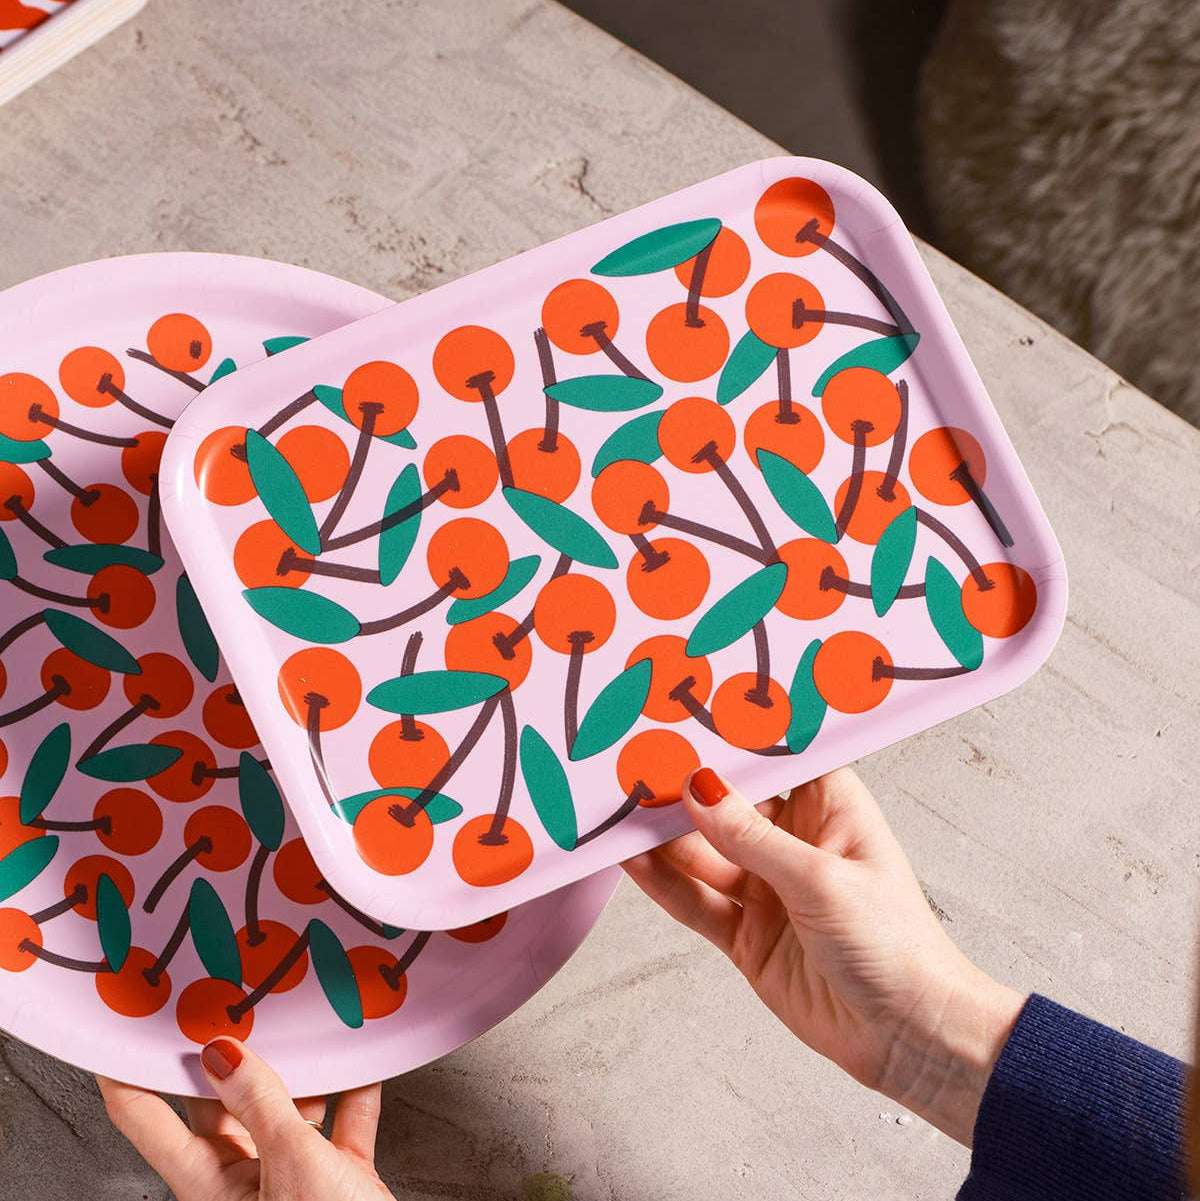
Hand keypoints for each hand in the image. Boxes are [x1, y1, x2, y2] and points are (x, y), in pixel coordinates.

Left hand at [98, 1038, 394, 1199]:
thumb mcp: (293, 1163)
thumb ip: (261, 1104)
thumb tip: (221, 1054)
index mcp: (210, 1186)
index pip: (148, 1119)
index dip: (128, 1071)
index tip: (119, 1025)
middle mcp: (244, 1181)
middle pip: (221, 1105)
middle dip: (223, 1055)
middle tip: (219, 1000)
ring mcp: (292, 1179)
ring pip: (285, 1108)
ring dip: (301, 1069)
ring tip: (301, 1022)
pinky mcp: (339, 1179)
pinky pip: (341, 1123)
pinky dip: (353, 1091)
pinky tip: (361, 1061)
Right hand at [623, 767, 1024, 1145]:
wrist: (909, 1037)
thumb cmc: (897, 947)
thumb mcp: (821, 879)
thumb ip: (752, 837)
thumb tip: (700, 790)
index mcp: (830, 810)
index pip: (776, 759)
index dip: (734, 739)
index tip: (689, 715)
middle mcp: (796, 843)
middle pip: (728, 805)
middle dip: (685, 787)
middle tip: (636, 763)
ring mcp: (767, 890)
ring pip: (703, 851)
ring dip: (664, 835)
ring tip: (618, 811)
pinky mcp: (746, 935)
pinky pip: (695, 901)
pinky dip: (662, 883)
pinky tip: (632, 861)